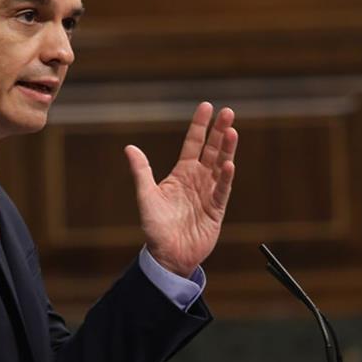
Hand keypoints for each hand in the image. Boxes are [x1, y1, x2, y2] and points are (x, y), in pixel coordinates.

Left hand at [124, 102, 236, 277]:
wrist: (168, 255)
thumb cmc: (156, 227)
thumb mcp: (146, 196)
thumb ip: (141, 171)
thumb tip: (129, 147)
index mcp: (182, 174)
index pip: (193, 144)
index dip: (200, 126)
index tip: (206, 107)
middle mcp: (198, 180)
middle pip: (212, 150)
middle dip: (220, 131)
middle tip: (228, 112)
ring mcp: (209, 193)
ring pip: (221, 166)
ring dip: (227, 149)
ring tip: (232, 131)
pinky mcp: (217, 210)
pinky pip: (223, 190)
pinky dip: (226, 178)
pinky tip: (229, 164)